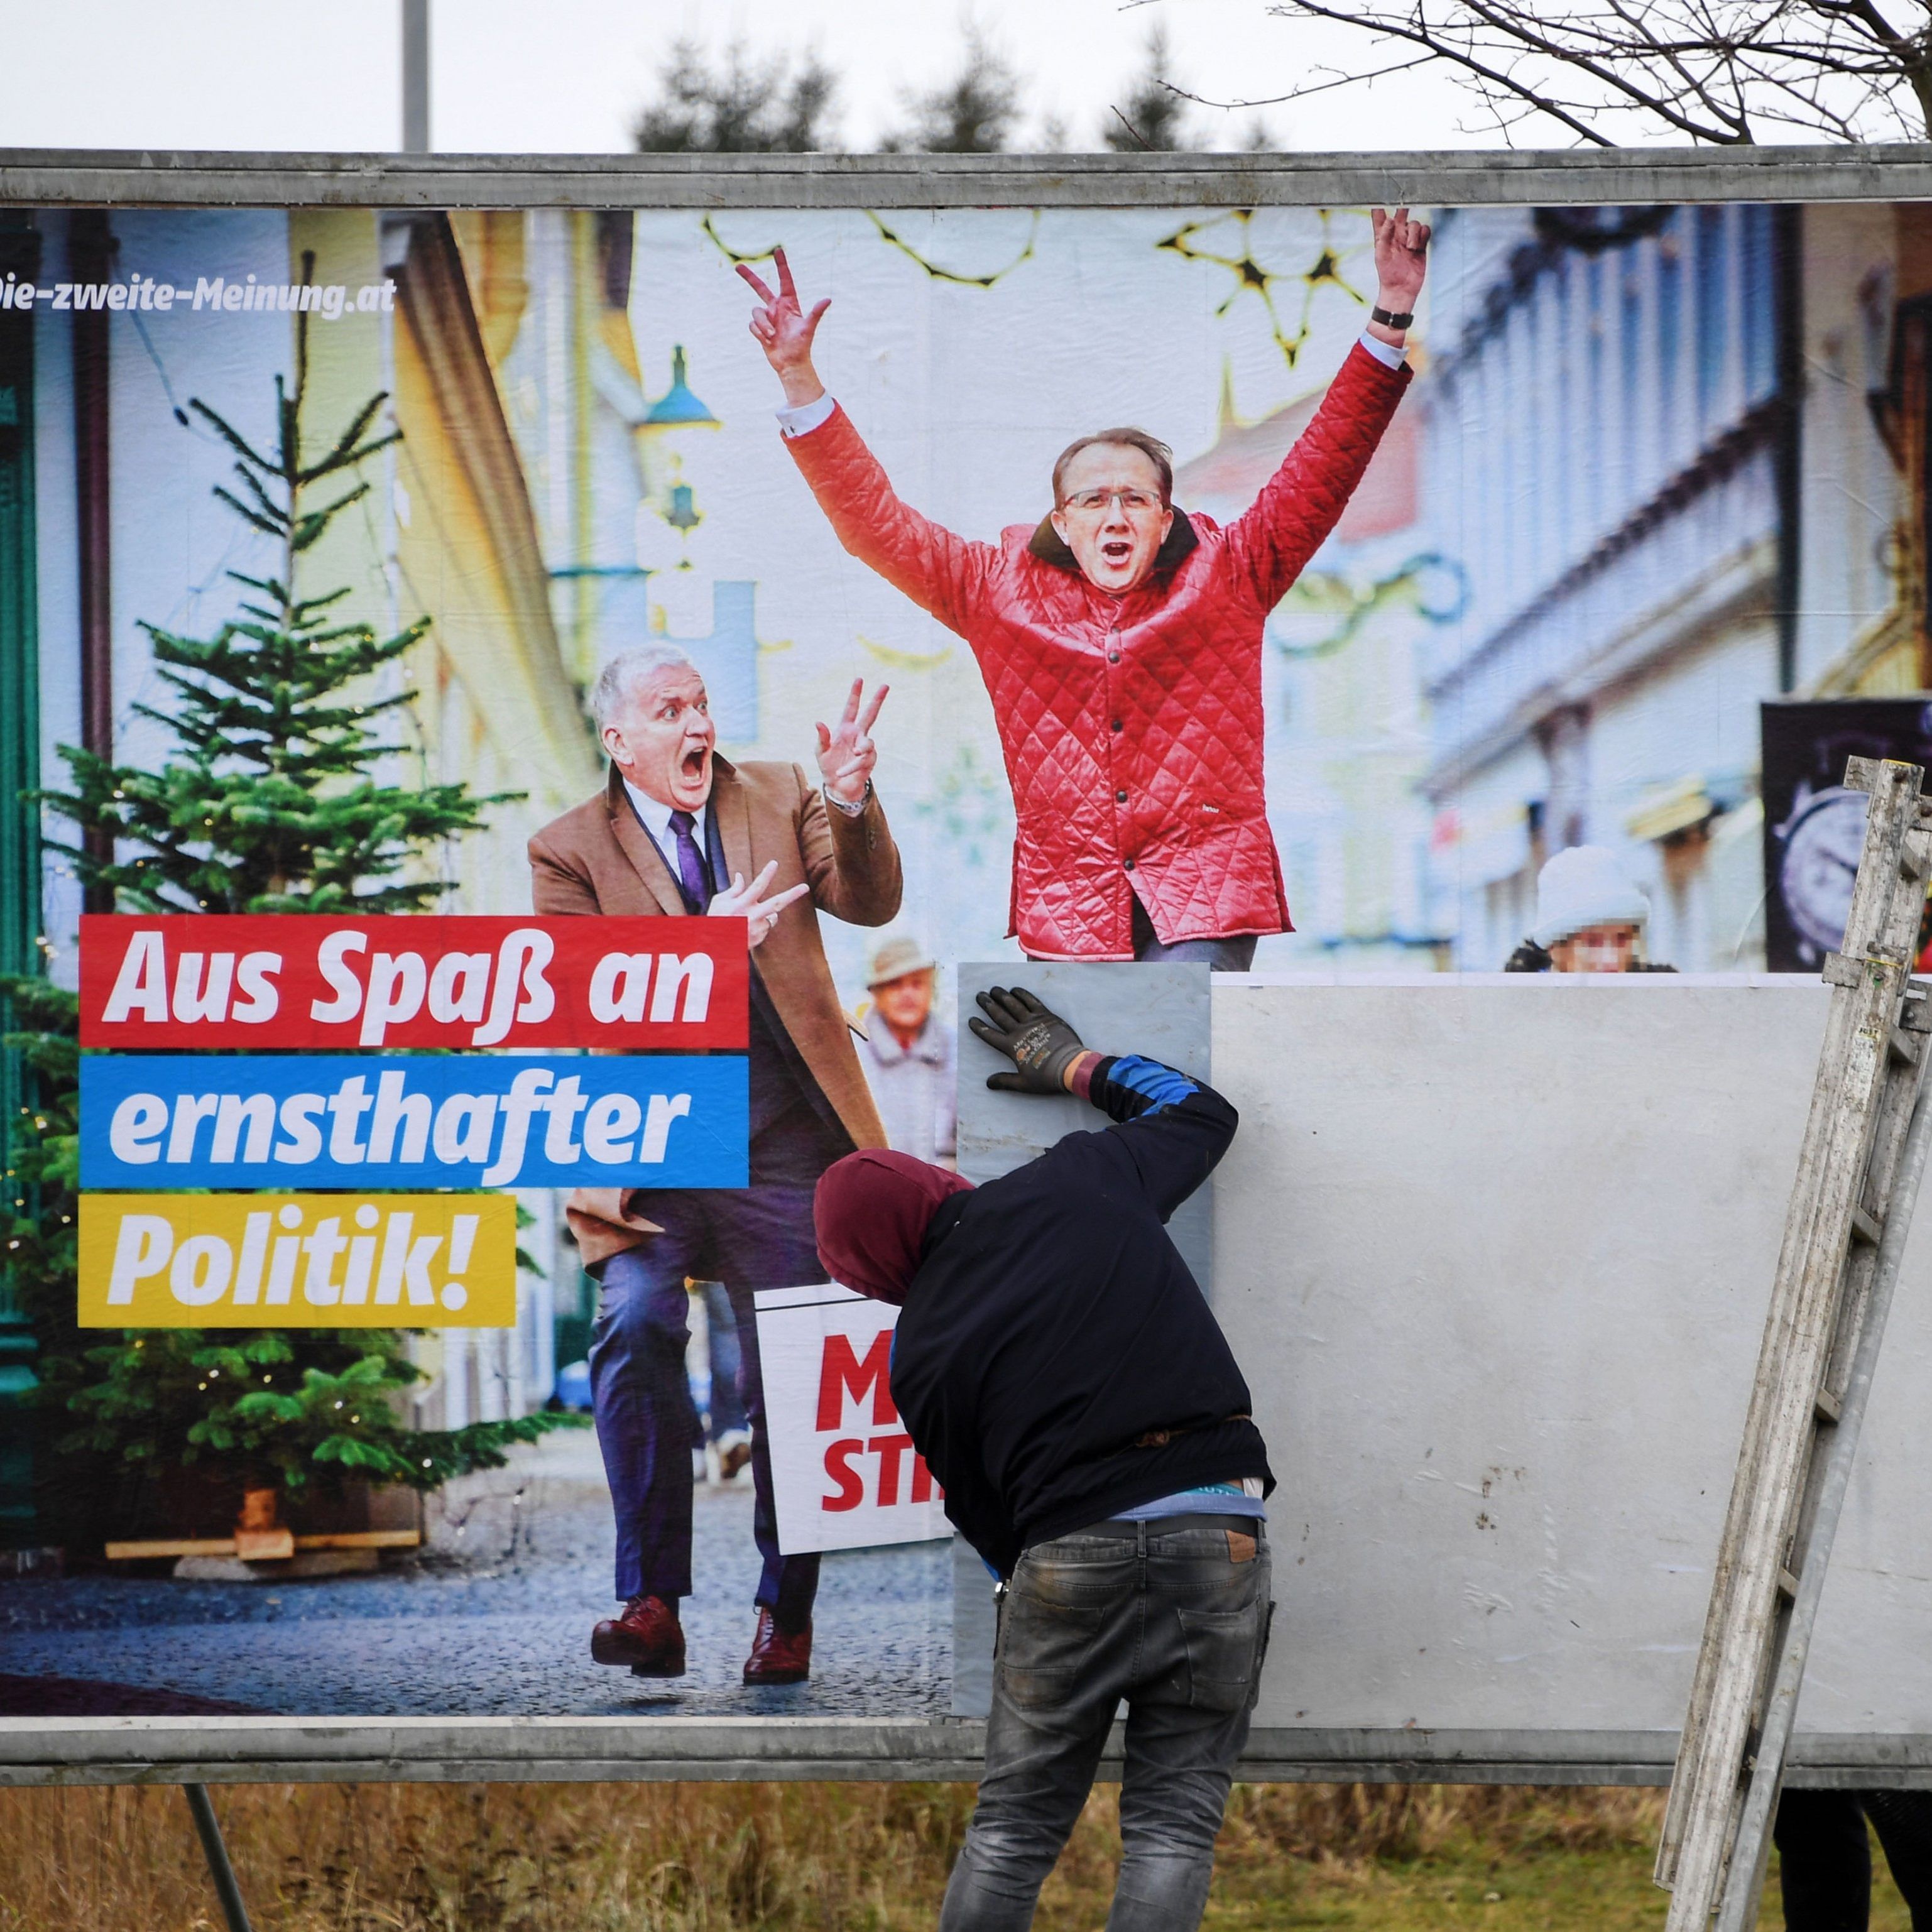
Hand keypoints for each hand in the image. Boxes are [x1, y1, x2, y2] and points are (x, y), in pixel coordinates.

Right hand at [707, 860, 808, 948]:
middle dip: (792, 894)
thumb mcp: (719, 902)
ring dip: (766, 914)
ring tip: (748, 918)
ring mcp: (757, 929)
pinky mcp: (760, 938)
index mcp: (741, 904)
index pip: (757, 886)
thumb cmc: (714, 921)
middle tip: (805, 887)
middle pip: (777, 903)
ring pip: (772, 916)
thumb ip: (733, 889)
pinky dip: (760, 925)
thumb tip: (740, 875)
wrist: (714, 947)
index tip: (775, 863)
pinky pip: (766, 927)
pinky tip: (746, 928)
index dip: (767, 874)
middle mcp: (752, 916)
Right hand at [738, 246, 830, 407]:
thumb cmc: (802, 346)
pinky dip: (759, 332)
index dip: (781, 265)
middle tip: (737, 266)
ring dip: (763, 324)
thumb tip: (827, 299)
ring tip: (772, 336)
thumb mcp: (808, 328)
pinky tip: (767, 340)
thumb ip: (816, 312)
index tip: (778, 250)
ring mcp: (767, 318)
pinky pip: (752, 325)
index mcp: (789, 303)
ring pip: (755, 312)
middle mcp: (776, 308)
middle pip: (760, 288)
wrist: (791, 363)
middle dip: (749, 277)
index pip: (784, 280)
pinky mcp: (759, 328)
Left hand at [816, 678, 887, 806]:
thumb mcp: (821, 752)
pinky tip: (842, 772)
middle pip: (870, 714)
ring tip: (855, 754)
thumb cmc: (829, 766)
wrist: (837, 787)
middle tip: (885, 685)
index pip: (851, 708)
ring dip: (861, 748)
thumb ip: (822, 737)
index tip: (859, 679)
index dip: (855, 694)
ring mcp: (865, 747)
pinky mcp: (869, 761)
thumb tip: (818, 722)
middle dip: (877, 700)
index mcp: (845, 728)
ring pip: (868, 743)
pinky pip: (862, 761)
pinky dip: (851, 766)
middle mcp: (857, 735)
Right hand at [968, 986, 1087, 1095]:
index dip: (979, 1027)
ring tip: (994, 989)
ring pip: (1013, 1005)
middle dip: (988, 1005)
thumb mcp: (1024, 1084)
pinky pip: (1032, 1001)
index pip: (990, 1035)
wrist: (1071, 1066)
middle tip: (980, 996)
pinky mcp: (1046, 1016)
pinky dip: (1023, 994)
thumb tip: (988, 1083)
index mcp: (1012, 1047)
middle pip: (999, 1015)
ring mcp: (1033, 1021)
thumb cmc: (1047, 1077)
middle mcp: (1019, 1031)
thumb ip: (1005, 1081)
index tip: (971, 1019)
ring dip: (1002, 996)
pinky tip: (1015, 989)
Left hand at [1369, 206, 1430, 322]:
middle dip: (1404, 205)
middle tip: (1407, 197)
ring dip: (1414, 234)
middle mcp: (1396, 234)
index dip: (1380, 203)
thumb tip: (1389, 220)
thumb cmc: (1387, 274)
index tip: (1380, 189)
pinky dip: (1423, 236)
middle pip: (1401, 212)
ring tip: (1410, 248)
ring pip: (1415, 223)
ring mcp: (1409, 238)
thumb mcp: (1381, 255)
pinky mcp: (1421, 243)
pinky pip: (1425, 230)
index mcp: (1383, 235)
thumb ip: (1384, 236)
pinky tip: (1418, 246)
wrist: (1402, 289)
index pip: (1380, 215)